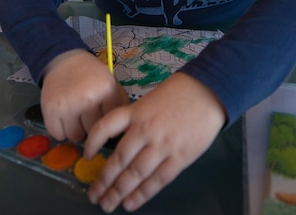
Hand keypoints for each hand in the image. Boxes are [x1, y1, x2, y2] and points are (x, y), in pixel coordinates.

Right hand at [40, 50, 128, 141]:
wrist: (65, 60)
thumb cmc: (91, 74)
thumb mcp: (111, 82)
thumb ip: (119, 103)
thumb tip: (124, 129)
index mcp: (106, 90)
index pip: (110, 123)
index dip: (105, 122)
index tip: (101, 117)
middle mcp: (87, 98)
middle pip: (93, 132)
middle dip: (90, 127)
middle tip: (87, 115)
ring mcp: (68, 105)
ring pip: (75, 137)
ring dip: (75, 131)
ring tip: (75, 116)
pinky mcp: (51, 109)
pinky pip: (58, 134)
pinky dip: (60, 131)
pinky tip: (63, 118)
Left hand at [84, 73, 225, 212]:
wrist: (209, 91)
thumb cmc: (179, 93)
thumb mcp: (150, 100)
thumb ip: (136, 120)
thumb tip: (123, 146)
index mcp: (135, 111)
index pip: (105, 128)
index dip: (92, 143)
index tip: (86, 156)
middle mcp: (144, 130)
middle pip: (119, 159)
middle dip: (104, 181)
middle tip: (94, 196)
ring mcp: (162, 145)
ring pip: (135, 173)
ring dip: (119, 192)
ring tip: (108, 204)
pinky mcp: (179, 157)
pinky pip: (158, 179)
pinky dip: (143, 194)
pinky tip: (131, 203)